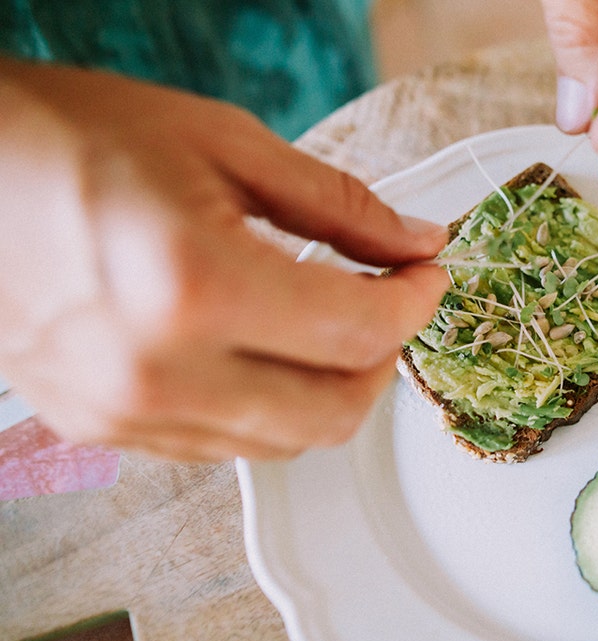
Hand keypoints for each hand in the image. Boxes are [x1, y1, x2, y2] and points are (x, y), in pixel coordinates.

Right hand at [0, 58, 448, 461]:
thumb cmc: (70, 138)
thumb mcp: (223, 145)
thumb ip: (339, 206)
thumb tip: (417, 243)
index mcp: (193, 286)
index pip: (358, 333)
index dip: (415, 303)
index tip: (425, 275)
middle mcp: (156, 371)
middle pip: (334, 412)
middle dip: (383, 359)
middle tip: (386, 302)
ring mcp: (123, 412)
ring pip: (283, 442)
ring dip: (329, 388)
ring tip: (327, 320)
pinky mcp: (101, 428)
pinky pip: (223, 444)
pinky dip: (268, 406)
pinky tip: (262, 348)